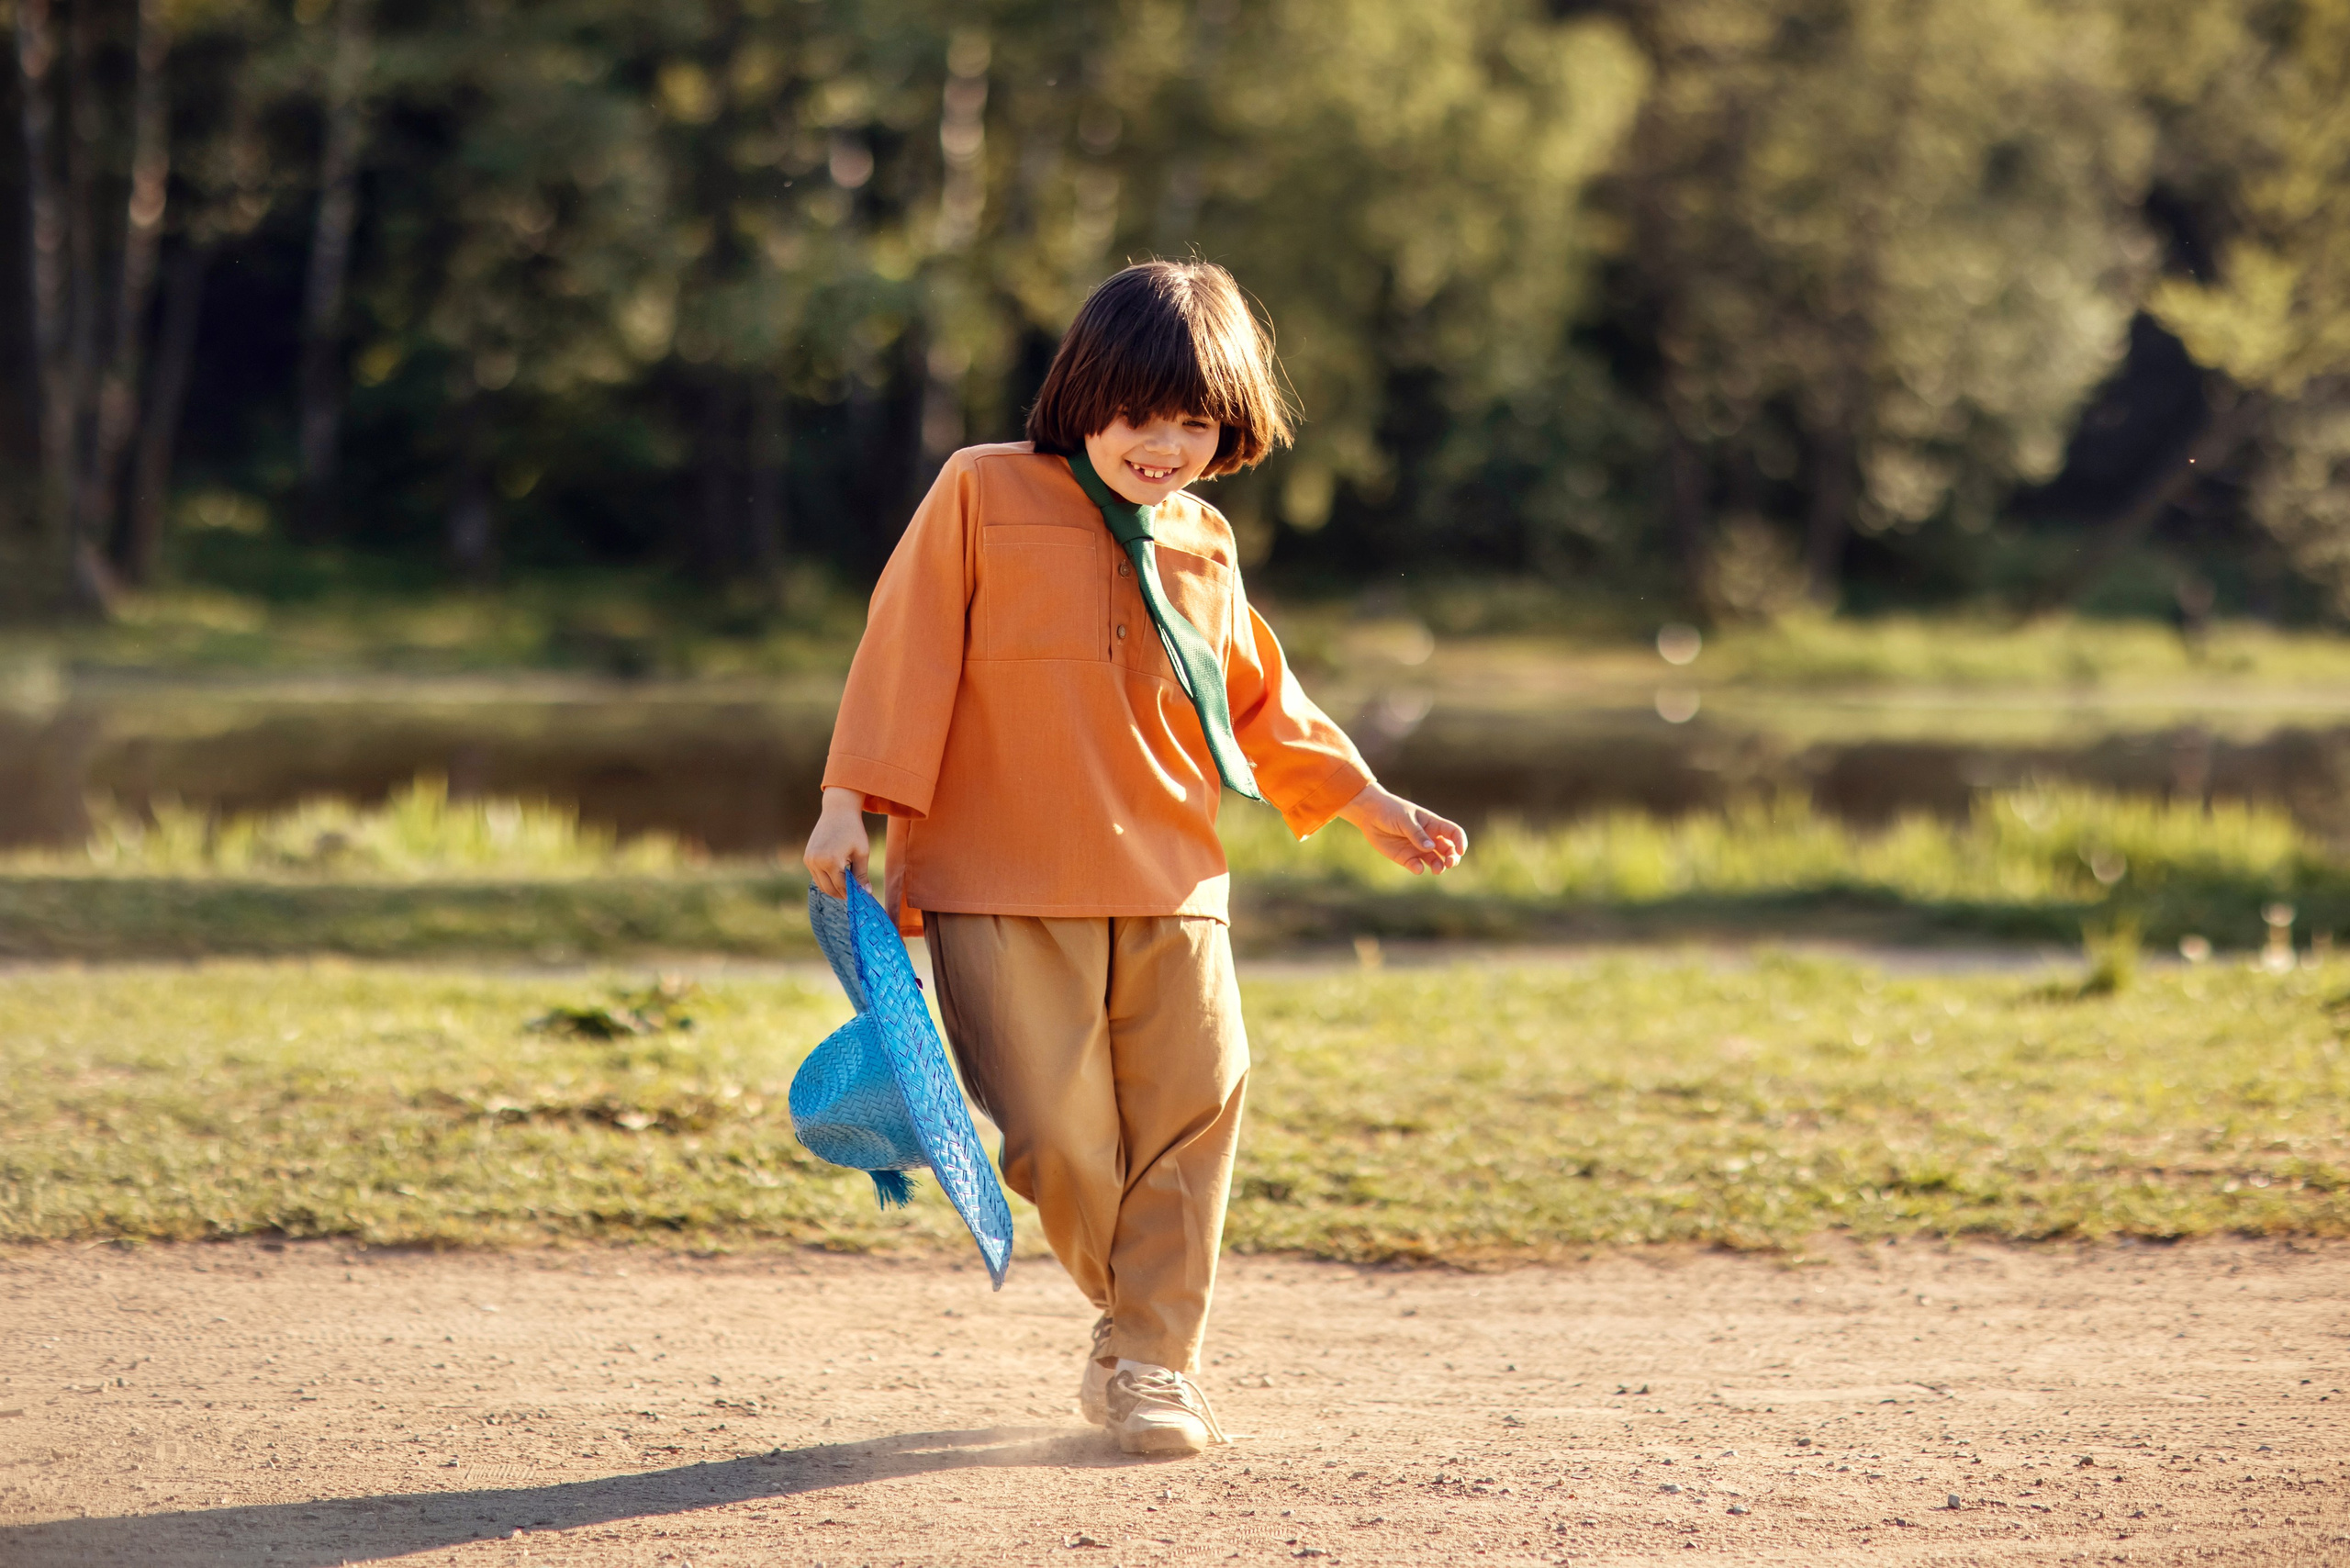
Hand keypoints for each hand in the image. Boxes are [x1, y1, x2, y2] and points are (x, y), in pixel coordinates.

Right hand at [802, 786, 871, 896]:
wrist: (838, 810)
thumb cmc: (853, 830)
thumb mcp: (861, 852)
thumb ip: (862, 874)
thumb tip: (866, 893)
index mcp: (831, 861)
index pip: (841, 886)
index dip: (852, 893)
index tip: (861, 898)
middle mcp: (816, 862)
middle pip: (829, 888)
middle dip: (842, 894)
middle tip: (854, 895)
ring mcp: (809, 860)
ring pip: (821, 884)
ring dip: (833, 888)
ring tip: (847, 887)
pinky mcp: (807, 857)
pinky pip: (816, 875)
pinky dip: (826, 879)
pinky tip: (838, 877)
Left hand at [1336, 783, 1465, 875]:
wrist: (1370, 815)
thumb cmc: (1391, 811)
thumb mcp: (1405, 819)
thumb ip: (1417, 834)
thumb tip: (1431, 848)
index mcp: (1433, 824)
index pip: (1454, 833)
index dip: (1460, 842)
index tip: (1460, 850)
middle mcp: (1429, 838)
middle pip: (1448, 850)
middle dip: (1453, 858)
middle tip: (1449, 863)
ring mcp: (1418, 849)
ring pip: (1435, 861)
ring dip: (1439, 866)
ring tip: (1437, 870)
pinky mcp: (1406, 858)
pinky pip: (1417, 866)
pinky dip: (1419, 869)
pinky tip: (1417, 867)